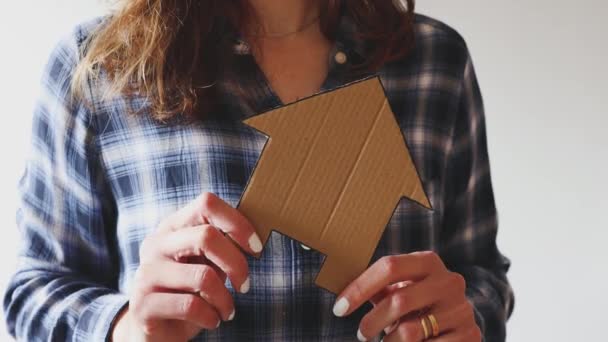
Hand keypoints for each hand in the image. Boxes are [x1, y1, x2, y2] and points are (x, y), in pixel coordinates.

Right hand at [111, 192, 262, 341]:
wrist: (156, 332)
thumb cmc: (189, 292)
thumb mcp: (208, 264)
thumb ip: (222, 246)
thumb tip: (254, 237)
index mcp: (173, 227)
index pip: (206, 204)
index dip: (238, 223)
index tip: (256, 248)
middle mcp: (155, 244)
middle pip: (207, 236)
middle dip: (236, 264)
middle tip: (245, 285)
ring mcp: (145, 273)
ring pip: (203, 276)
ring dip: (225, 300)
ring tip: (226, 310)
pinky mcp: (142, 305)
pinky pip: (190, 306)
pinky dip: (211, 317)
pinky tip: (211, 321)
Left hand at [332, 251, 480, 341]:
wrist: (459, 322)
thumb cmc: (418, 303)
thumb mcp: (401, 289)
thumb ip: (377, 287)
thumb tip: (338, 288)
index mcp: (429, 262)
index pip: (389, 267)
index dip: (359, 288)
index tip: (339, 309)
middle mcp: (449, 282)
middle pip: (398, 300)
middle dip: (371, 322)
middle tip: (362, 334)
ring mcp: (461, 309)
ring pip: (409, 331)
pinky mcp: (470, 336)